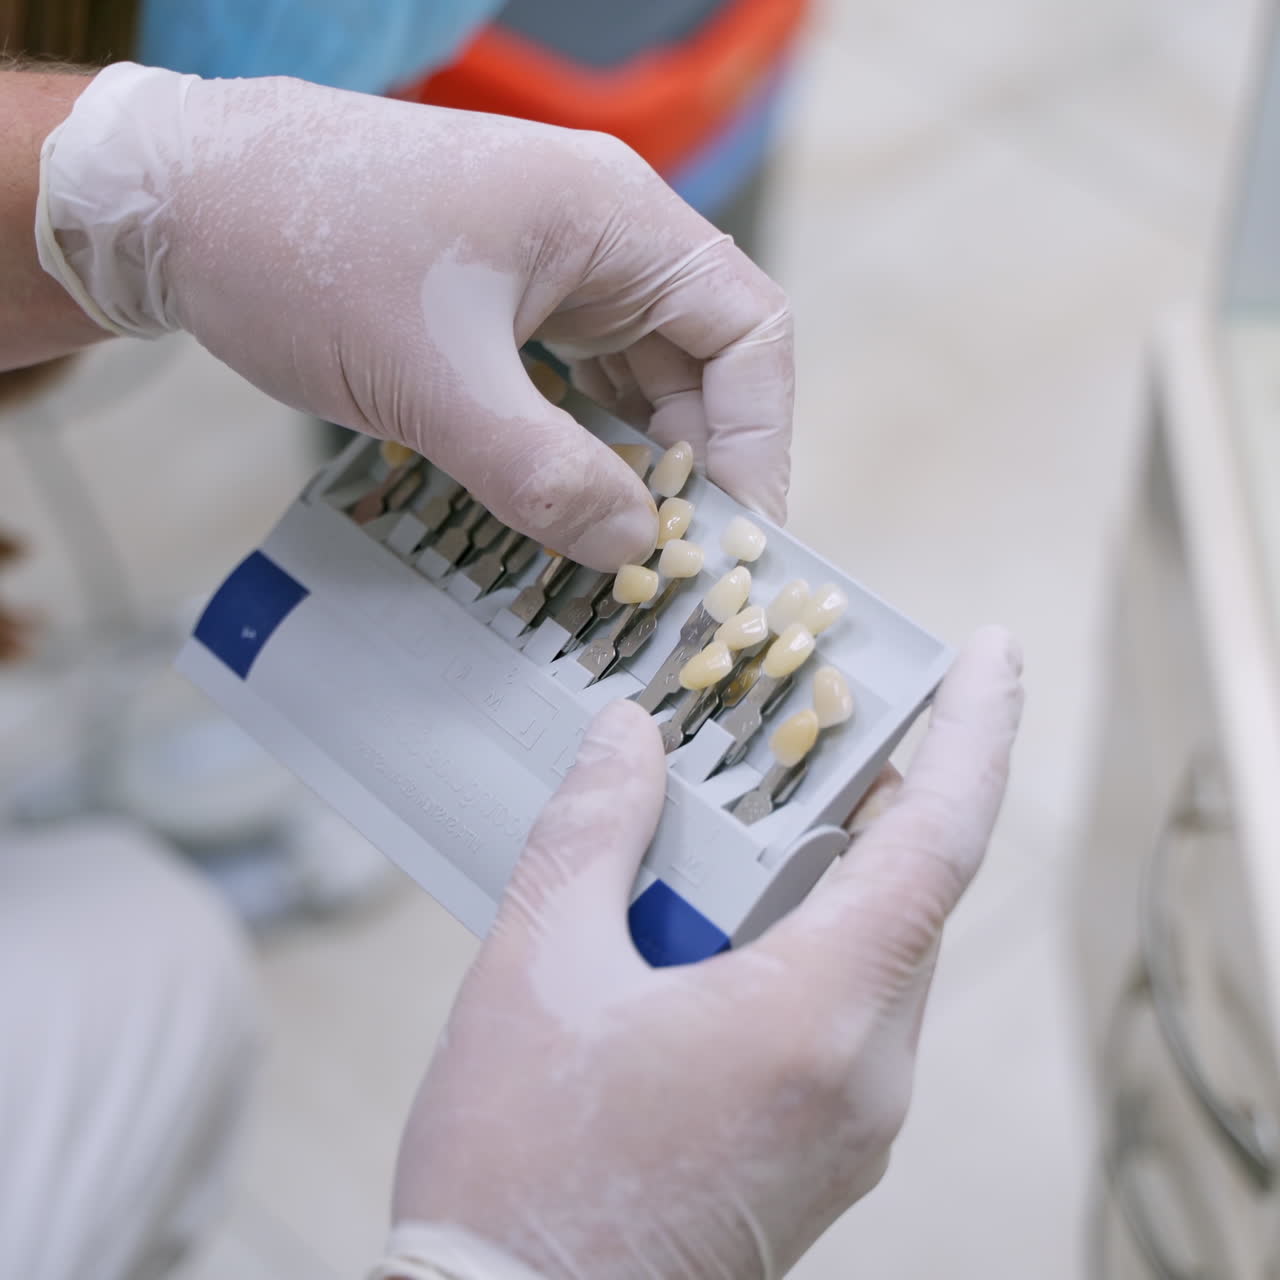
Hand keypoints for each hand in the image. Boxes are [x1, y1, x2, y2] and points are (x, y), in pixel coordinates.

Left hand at [36, 64, 792, 568]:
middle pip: (701, 364)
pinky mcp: (506, 304)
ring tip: (632, 555)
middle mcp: (601, 236)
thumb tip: (633, 551)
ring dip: (639, 467)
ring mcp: (553, 268)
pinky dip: (585, 449)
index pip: (747, 332)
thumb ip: (545, 475)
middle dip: (696, 469)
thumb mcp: (435, 383)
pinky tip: (574, 507)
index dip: (756, 442)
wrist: (176, 203)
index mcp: (614, 218)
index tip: (736, 539)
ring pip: (638, 381)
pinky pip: (578, 386)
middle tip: (680, 568)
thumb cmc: (303, 254)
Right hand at [386, 627, 1023, 1278]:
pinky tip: (719, 918)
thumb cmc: (520, 1171)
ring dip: (823, 872)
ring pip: (873, 951)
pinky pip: (844, 1010)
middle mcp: (865, 1075)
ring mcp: (853, 1123)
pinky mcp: (824, 1149)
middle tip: (804, 722)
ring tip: (739, 815)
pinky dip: (805, 940)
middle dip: (862, 798)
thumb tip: (629, 740)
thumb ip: (590, 834)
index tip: (989, 654)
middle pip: (904, 892)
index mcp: (814, 1019)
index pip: (934, 843)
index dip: (974, 732)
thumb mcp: (536, 971)